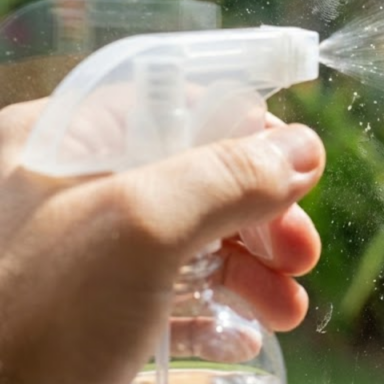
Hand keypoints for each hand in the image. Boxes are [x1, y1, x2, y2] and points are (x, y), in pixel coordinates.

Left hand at [0, 99, 324, 383]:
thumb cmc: (25, 327)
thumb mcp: (135, 231)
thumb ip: (224, 177)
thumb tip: (301, 149)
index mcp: (60, 142)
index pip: (175, 103)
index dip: (246, 131)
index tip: (298, 172)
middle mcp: (66, 191)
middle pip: (193, 176)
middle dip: (261, 214)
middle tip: (300, 256)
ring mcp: (74, 259)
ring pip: (186, 239)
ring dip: (251, 267)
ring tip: (288, 308)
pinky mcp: (84, 317)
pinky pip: (164, 295)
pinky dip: (215, 309)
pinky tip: (244, 335)